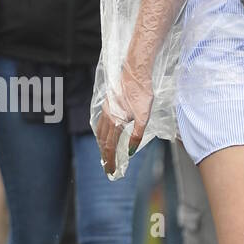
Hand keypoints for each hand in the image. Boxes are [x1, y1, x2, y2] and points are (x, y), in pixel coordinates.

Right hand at [95, 61, 152, 176]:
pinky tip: (105, 132)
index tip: (111, 172)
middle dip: (105, 156)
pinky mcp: (108, 103)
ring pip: (99, 132)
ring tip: (104, 153)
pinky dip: (101, 133)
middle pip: (103, 141)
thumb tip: (130, 151)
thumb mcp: (144, 117)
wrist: (135, 72)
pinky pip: (101, 122)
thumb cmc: (141, 93)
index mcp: (115, 122)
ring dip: (101, 145)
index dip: (110, 160)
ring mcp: (106, 109)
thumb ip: (136, 135)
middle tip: (107, 167)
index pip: (110, 147)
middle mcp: (107, 117)